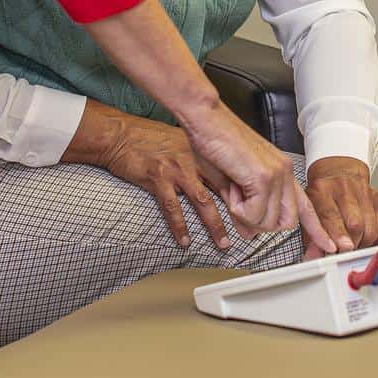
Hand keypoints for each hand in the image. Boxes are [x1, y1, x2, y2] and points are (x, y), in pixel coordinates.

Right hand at [77, 106, 233, 251]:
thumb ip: (202, 158)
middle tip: (248, 232)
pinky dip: (180, 226)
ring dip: (215, 224)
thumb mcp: (184, 143)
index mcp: (203, 152)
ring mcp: (178, 169)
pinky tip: (185, 240)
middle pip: (224, 189)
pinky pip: (172, 207)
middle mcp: (195, 160)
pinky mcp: (158, 179)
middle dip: (238, 213)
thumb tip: (222, 175)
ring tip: (222, 242)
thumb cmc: (151, 139)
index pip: (232, 175)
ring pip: (203, 200)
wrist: (122, 135)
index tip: (255, 212)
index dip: (246, 195)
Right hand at [182, 103, 335, 254]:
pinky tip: (232, 187)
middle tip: (240, 207)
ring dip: (245, 216)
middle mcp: (285, 172)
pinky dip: (237, 209)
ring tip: (233, 189)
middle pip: (288, 223)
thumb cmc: (216, 145)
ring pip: (268, 222)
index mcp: (282, 172)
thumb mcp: (232, 185)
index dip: (319, 230)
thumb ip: (245, 212)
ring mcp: (277, 174)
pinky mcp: (263, 177)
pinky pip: (253, 214)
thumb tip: (250, 234)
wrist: (207, 120)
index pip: (307, 207)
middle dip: (262, 225)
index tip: (330, 247)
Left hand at [303, 157, 377, 259]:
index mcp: (322, 190)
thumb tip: (313, 257)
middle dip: (352, 244)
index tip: (343, 248)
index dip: (338, 234)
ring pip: (370, 229)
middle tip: (345, 252)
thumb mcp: (310, 211)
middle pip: (355, 223)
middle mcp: (344, 189)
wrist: (338, 173)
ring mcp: (364, 192)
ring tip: (354, 245)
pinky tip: (367, 239)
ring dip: (362, 244)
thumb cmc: (322, 195)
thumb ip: (311, 236)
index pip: (331, 214)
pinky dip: (376, 240)